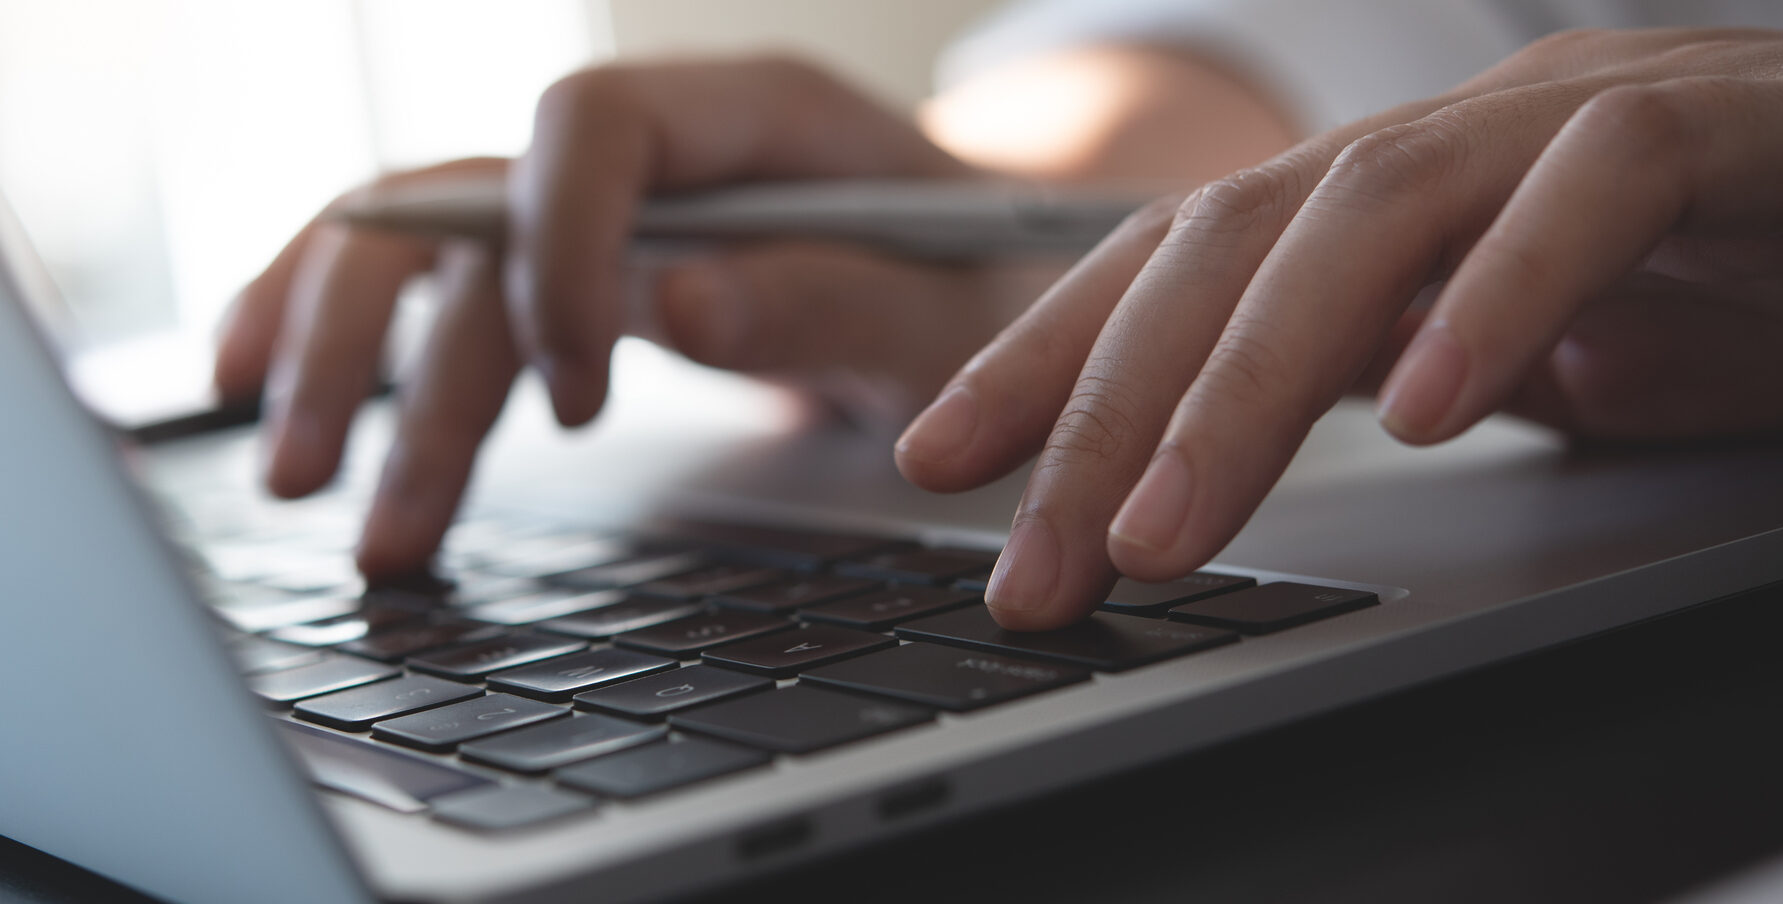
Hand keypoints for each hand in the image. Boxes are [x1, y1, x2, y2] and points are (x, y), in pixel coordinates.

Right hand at [215, 58, 1058, 578]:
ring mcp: (594, 202)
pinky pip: (427, 279)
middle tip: (325, 480)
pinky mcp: (563, 264)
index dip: (554, 247)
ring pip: (419, 251)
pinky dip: (340, 332)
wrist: (988, 275)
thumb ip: (825, 302)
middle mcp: (648, 144)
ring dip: (343, 364)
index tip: (577, 395)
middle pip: (462, 195)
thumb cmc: (985, 283)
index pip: (590, 126)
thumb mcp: (948, 308)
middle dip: (378, 336)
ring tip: (301, 488)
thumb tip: (678, 310)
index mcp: (752, 116)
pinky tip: (270, 395)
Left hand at [895, 28, 1782, 629]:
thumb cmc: (1732, 279)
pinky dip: (1502, 297)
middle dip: (1103, 411)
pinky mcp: (1718, 125)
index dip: (1048, 357)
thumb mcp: (1517, 363)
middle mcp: (1452, 143)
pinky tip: (1432, 413)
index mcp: (1383, 198)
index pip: (1173, 265)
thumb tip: (1220, 469)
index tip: (940, 462)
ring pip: (1366, 219)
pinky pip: (1594, 189)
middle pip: (1225, 248)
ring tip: (1168, 525)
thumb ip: (1385, 385)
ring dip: (1247, 382)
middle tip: (1036, 566)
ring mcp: (1575, 120)